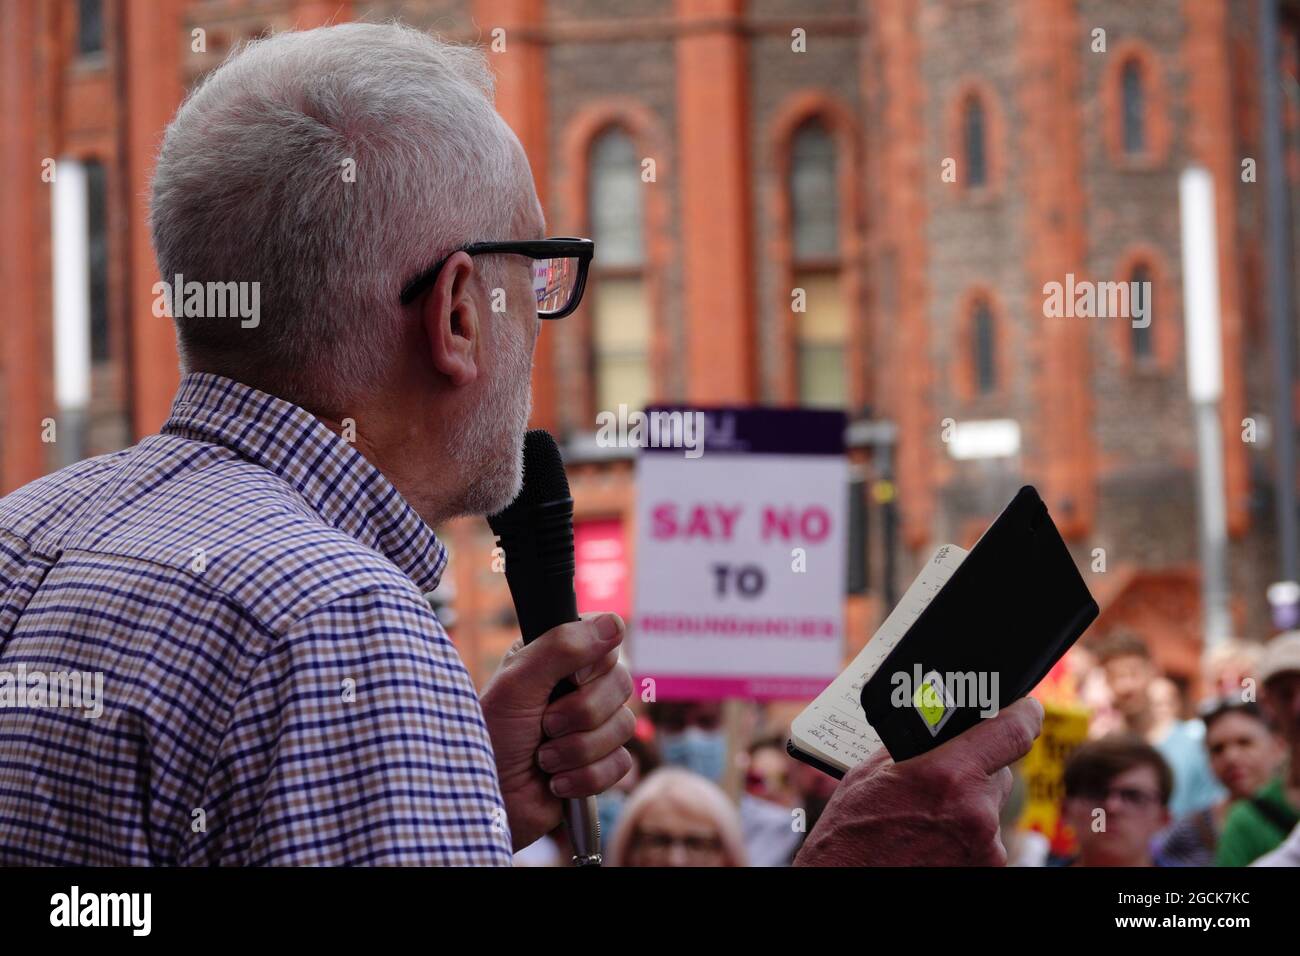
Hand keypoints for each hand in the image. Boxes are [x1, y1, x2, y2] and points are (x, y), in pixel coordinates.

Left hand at [479, 613, 635, 850]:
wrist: (487, 801)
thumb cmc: (490, 737)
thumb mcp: (518, 683)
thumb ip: (562, 647)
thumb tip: (614, 624)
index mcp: (559, 658)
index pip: (608, 641)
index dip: (592, 665)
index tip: (568, 679)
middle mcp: (579, 687)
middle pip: (622, 684)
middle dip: (579, 714)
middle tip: (544, 725)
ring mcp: (592, 727)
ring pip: (624, 727)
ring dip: (576, 750)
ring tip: (542, 758)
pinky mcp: (599, 765)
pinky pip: (621, 764)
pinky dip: (584, 777)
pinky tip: (555, 783)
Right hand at [795, 696, 1044, 865]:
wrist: (846, 880)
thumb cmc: (850, 834)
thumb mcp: (870, 774)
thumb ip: (915, 747)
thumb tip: (939, 727)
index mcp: (946, 774)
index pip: (1013, 731)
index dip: (1025, 713)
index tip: (1026, 708)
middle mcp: (974, 810)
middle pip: (998, 772)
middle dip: (974, 770)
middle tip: (940, 781)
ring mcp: (984, 845)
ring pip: (988, 808)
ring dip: (966, 807)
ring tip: (925, 820)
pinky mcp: (986, 868)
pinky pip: (983, 838)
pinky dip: (964, 836)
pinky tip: (931, 840)